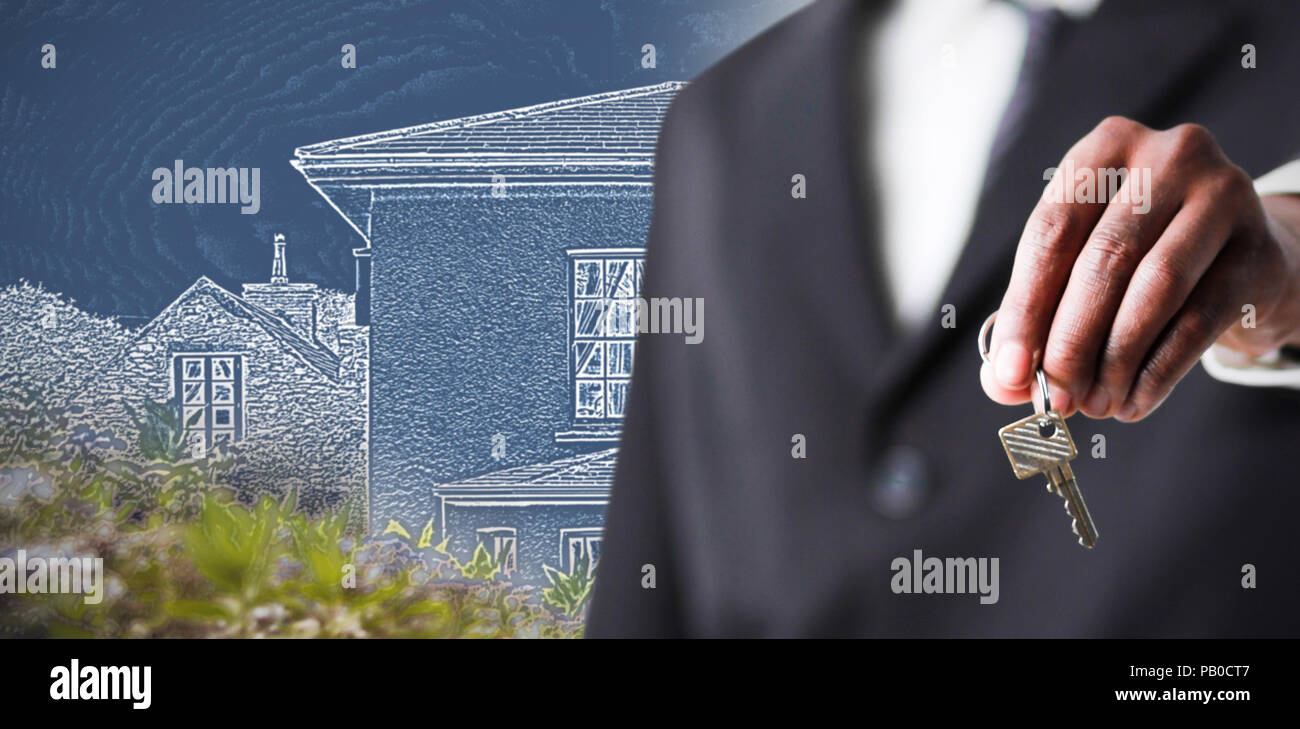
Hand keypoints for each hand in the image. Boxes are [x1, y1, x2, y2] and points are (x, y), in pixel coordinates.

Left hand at [981, 116, 1299, 420]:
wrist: (1240, 254)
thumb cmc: (1139, 259)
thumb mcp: (1078, 273)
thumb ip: (1034, 320)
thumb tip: (1004, 382)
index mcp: (1105, 150)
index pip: (1051, 233)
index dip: (1025, 309)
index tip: (1011, 371)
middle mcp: (1167, 157)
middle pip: (1103, 260)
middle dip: (1071, 342)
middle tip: (1055, 398)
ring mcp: (1222, 195)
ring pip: (1154, 288)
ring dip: (1115, 360)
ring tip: (1093, 404)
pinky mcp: (1257, 248)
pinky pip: (1199, 319)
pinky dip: (1158, 371)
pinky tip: (1133, 402)